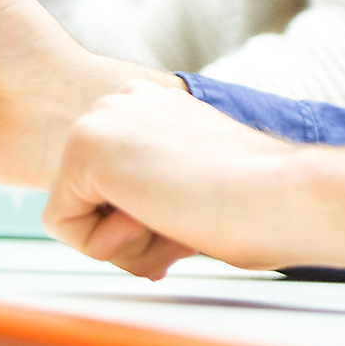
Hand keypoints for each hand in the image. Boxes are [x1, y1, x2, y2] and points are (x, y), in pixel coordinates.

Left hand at [47, 80, 344, 281]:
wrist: (280, 193)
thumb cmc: (257, 201)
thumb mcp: (194, 182)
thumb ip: (154, 187)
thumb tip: (123, 218)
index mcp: (152, 103)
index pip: (108, 186)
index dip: (146, 222)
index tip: (194, 216)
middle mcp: (122, 100)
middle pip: (84, 199)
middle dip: (129, 232)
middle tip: (186, 223)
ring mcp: (101, 118)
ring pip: (73, 215)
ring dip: (122, 240)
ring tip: (177, 218)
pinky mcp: (85, 147)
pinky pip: (64, 227)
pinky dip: (107, 246)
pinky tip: (159, 216)